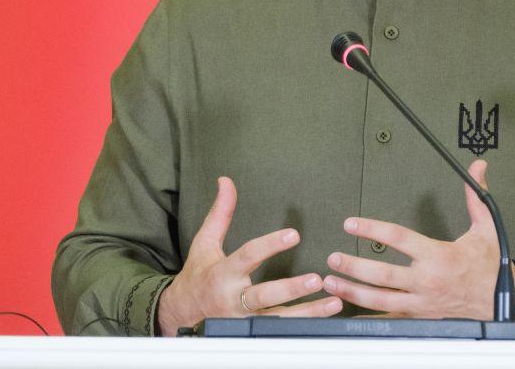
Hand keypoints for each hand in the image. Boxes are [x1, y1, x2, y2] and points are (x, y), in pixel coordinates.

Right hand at [156, 177, 341, 335]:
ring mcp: (244, 319)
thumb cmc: (198, 275)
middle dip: (290, 289)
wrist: (182, 312)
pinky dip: (304, 324)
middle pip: (263, 295)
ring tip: (332, 302)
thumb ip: (220, 213)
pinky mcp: (253, 331)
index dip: (270, 245)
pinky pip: (281, 330)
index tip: (293, 235)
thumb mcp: (204, 242)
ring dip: (307, 312)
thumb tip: (226, 182)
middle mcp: (233, 298)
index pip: (248, 256)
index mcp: (223, 273)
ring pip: (278, 318)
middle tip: (315, 279)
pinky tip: (325, 315)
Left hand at [322, 160, 514, 319]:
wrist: (502, 301)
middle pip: (383, 275)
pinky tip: (349, 310)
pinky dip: (368, 316)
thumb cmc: (490, 266)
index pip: (398, 239)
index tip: (352, 224)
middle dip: (354, 266)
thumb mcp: (486, 228)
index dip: (372, 229)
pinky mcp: (421, 316)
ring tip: (332, 282)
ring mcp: (422, 302)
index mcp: (439, 256)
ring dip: (353, 291)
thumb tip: (478, 168)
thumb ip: (476, 197)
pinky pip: (390, 318)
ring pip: (381, 299)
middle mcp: (427, 281)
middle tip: (333, 258)